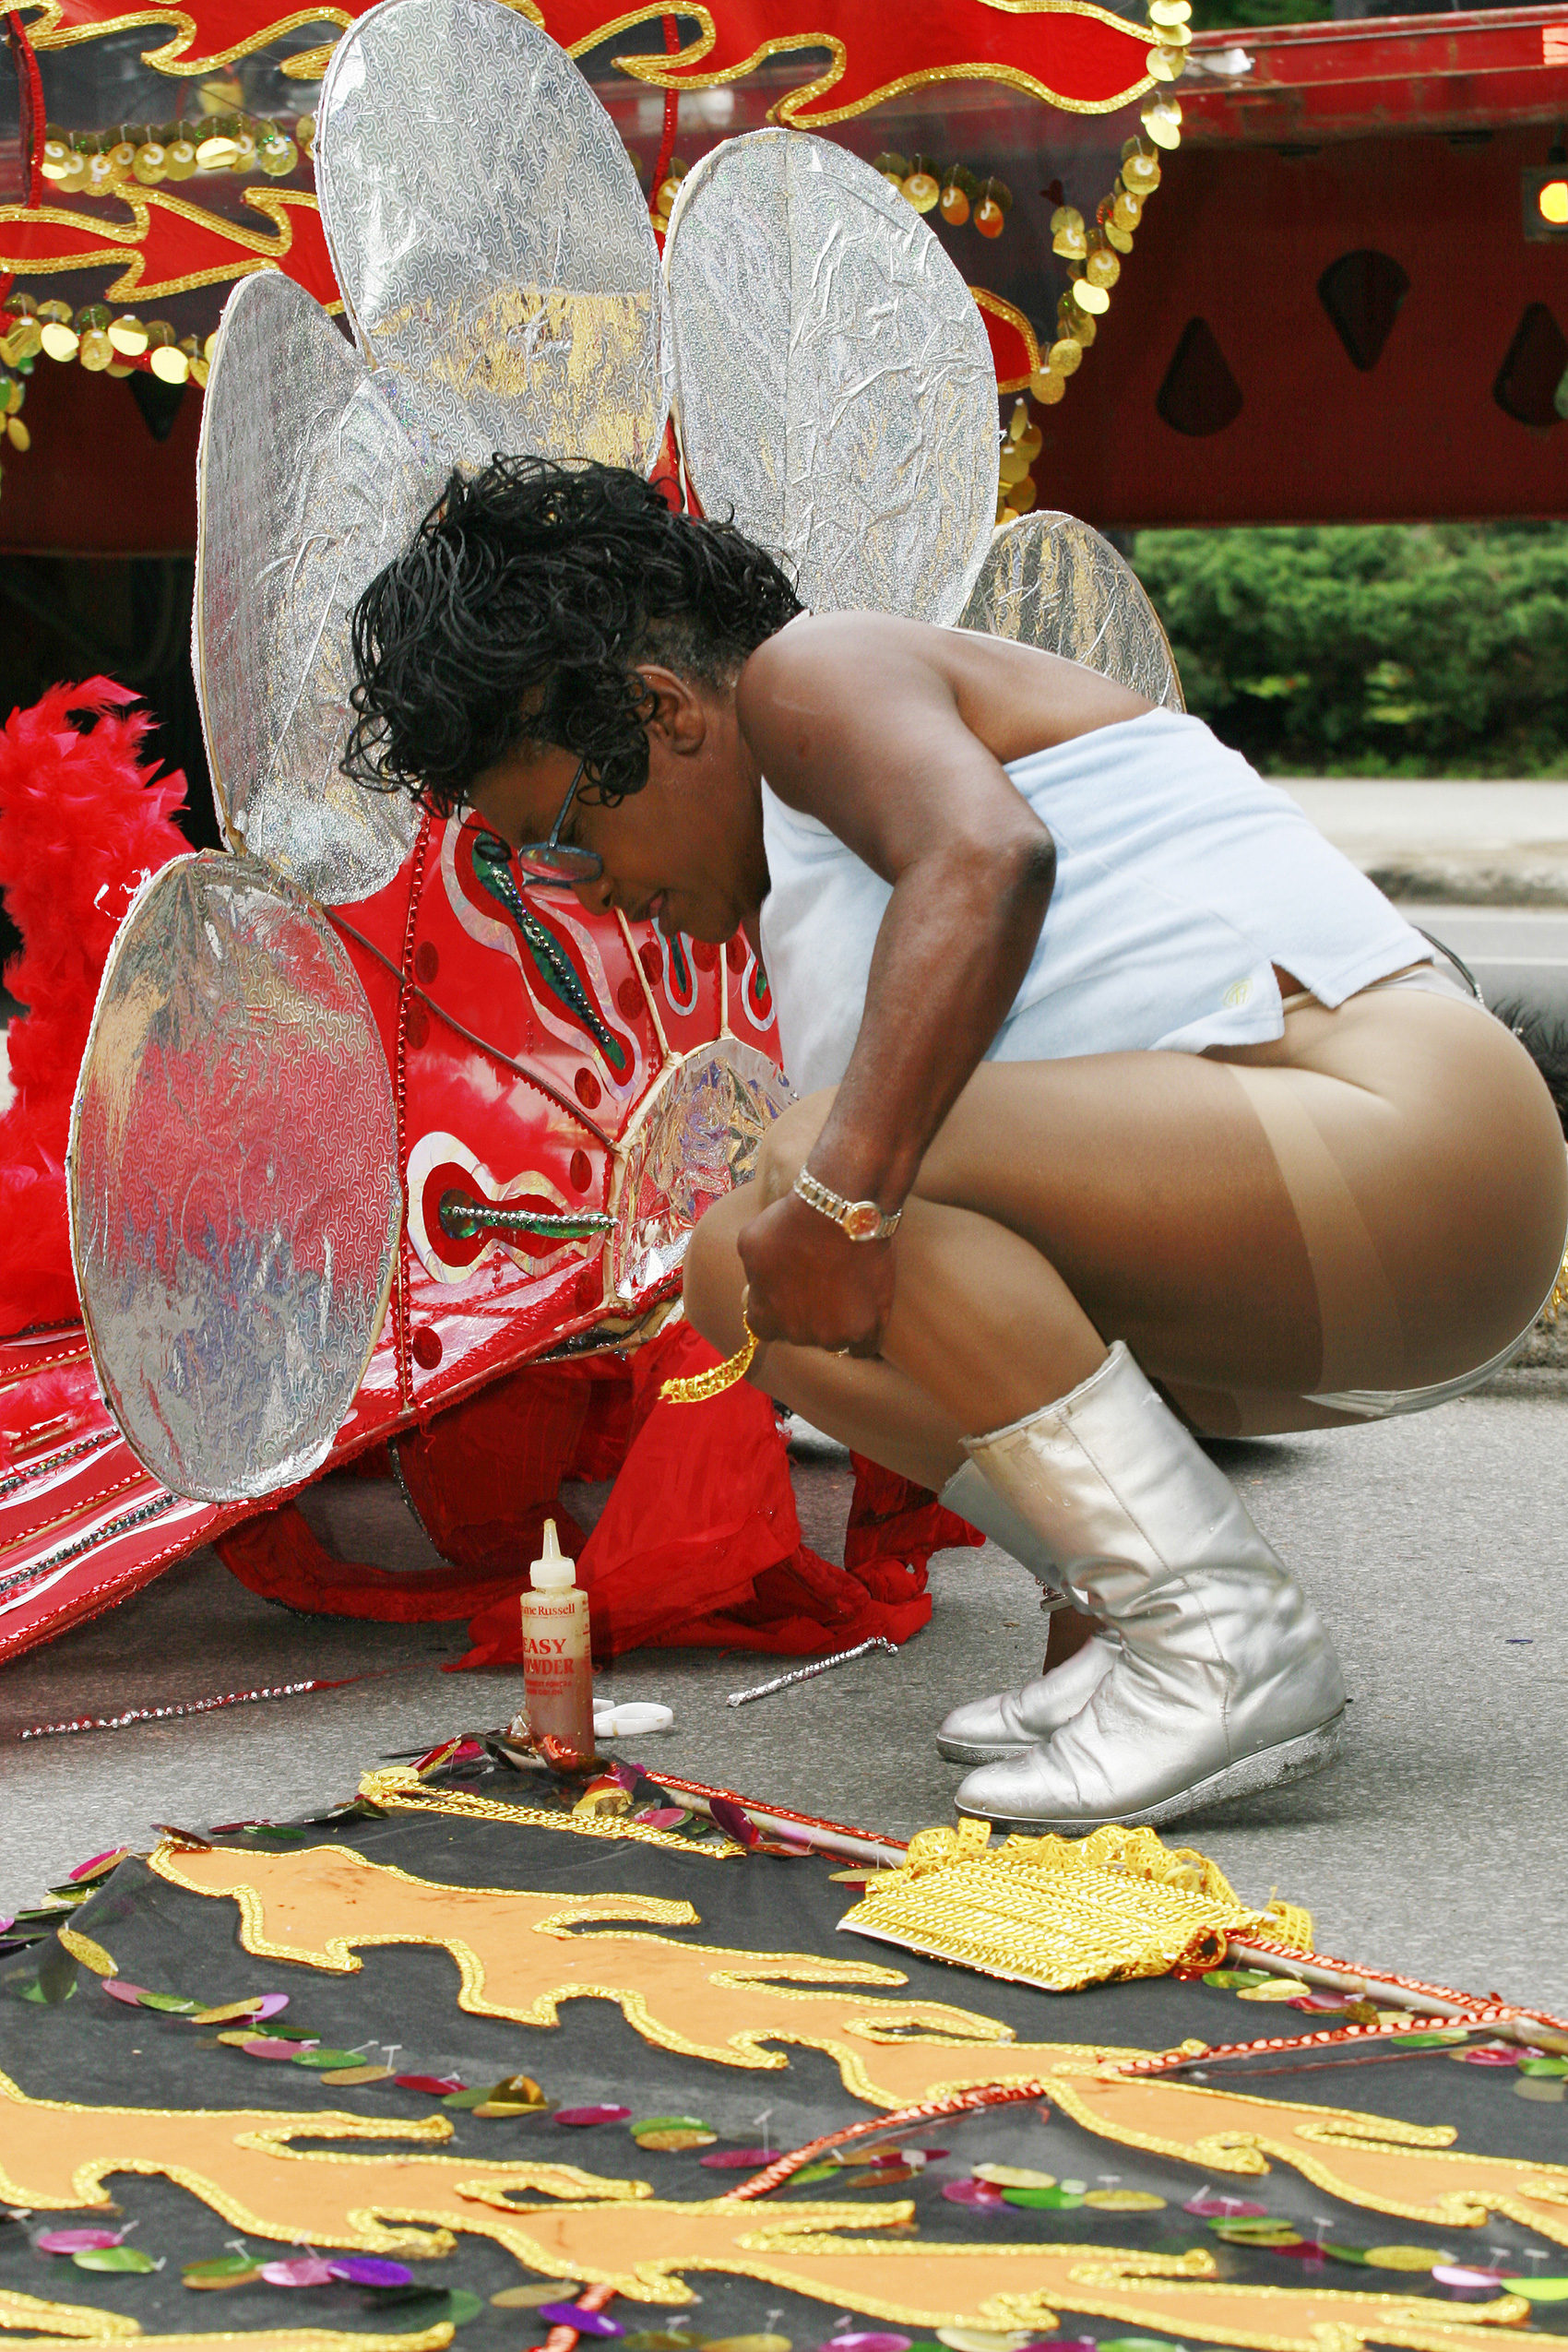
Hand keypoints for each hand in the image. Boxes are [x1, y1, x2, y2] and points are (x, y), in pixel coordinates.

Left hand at [736, 1190, 893, 1356]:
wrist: (840, 1211)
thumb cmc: (793, 1221)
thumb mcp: (752, 1242)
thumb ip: (753, 1274)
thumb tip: (759, 1287)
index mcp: (766, 1315)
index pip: (764, 1328)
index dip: (775, 1310)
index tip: (786, 1294)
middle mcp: (796, 1333)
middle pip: (799, 1333)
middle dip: (806, 1314)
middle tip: (819, 1283)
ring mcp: (832, 1334)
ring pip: (832, 1340)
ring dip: (836, 1323)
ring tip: (846, 1290)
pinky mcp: (864, 1329)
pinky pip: (864, 1348)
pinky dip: (865, 1336)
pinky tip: (866, 1316)